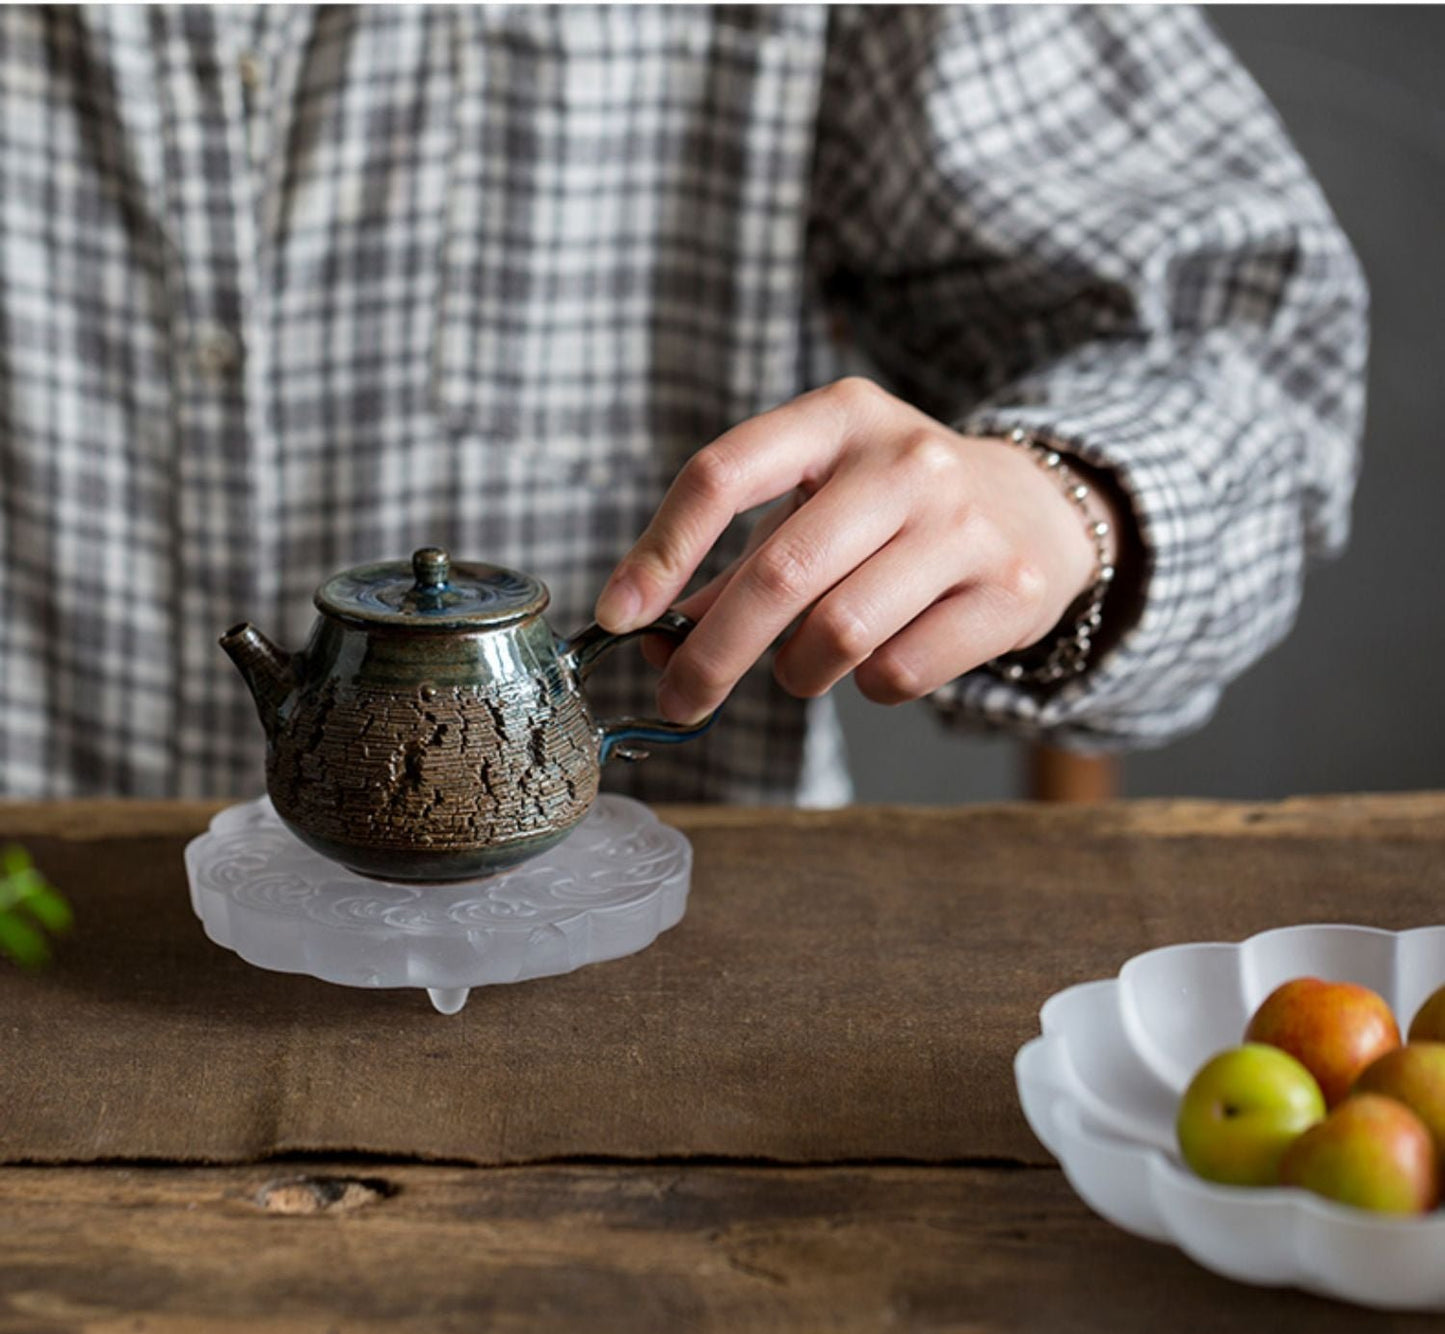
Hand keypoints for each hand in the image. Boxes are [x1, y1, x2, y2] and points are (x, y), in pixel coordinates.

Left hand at [594, 378, 1122, 723]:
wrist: (1039, 511)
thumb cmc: (894, 513)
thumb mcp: (814, 505)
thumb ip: (733, 566)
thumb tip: (652, 641)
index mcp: (838, 417)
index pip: (723, 473)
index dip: (659, 552)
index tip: (618, 617)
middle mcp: (905, 458)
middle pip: (779, 572)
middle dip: (712, 655)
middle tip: (678, 701)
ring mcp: (966, 523)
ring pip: (839, 632)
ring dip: (796, 673)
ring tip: (802, 666)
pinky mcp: (1010, 590)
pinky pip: (899, 673)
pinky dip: (866, 687)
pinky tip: (878, 661)